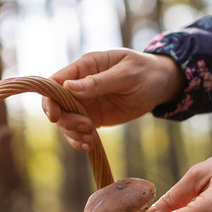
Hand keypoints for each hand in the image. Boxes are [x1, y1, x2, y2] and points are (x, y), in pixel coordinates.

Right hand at [42, 49, 183, 150]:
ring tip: (92, 139)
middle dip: (66, 120)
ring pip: (65, 121)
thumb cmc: (146, 72)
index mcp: (85, 66)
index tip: (55, 117)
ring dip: (74, 133)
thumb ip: (98, 81)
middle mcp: (79, 85)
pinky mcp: (92, 117)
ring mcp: (85, 102)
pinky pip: (76, 131)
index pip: (55, 82)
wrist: (161, 85)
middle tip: (87, 127)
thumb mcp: (127, 74)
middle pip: (56, 105)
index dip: (50, 100)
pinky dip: (79, 140)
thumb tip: (68, 87)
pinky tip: (91, 145)